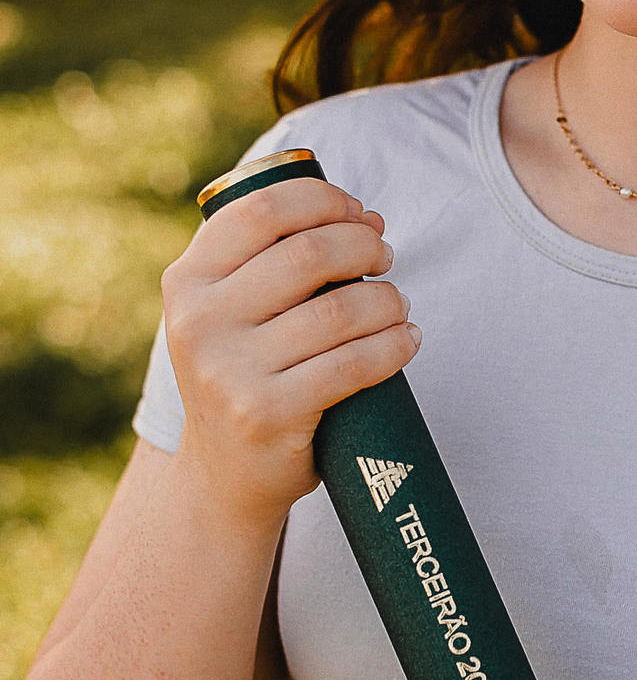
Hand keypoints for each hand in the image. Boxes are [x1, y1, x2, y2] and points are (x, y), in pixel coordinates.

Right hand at [161, 175, 419, 526]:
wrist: (223, 478)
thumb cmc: (246, 375)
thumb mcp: (231, 311)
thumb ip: (270, 258)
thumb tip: (364, 216)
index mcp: (187, 280)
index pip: (264, 209)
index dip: (325, 200)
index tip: (361, 214)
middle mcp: (198, 321)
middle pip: (309, 253)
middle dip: (364, 247)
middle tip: (386, 259)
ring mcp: (229, 370)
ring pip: (340, 309)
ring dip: (388, 300)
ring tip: (398, 306)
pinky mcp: (266, 413)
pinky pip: (353, 364)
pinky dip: (394, 345)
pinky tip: (406, 341)